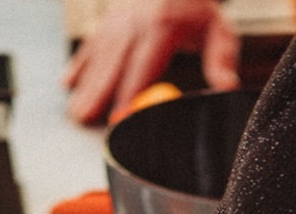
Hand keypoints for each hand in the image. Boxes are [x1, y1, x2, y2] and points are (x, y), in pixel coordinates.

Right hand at [63, 0, 239, 124]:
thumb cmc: (197, 10)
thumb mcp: (218, 31)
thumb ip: (221, 60)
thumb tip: (228, 88)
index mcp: (161, 26)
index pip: (143, 66)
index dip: (129, 92)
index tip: (120, 116)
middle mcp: (134, 21)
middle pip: (112, 63)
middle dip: (96, 93)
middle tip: (83, 120)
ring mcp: (117, 19)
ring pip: (97, 56)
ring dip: (84, 84)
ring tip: (75, 112)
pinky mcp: (108, 19)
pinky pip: (90, 43)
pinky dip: (78, 63)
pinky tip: (67, 83)